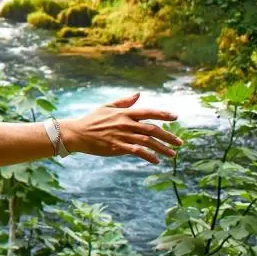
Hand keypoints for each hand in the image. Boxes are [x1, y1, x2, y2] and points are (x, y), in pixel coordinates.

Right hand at [61, 93, 181, 163]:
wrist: (77, 133)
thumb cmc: (92, 120)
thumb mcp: (107, 107)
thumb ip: (124, 102)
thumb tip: (138, 94)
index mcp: (125, 113)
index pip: (149, 112)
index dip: (163, 114)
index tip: (175, 118)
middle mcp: (126, 124)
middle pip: (153, 129)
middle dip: (168, 136)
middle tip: (179, 143)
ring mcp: (122, 136)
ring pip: (148, 142)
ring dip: (162, 148)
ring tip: (172, 154)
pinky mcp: (117, 147)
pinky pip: (137, 152)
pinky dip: (148, 156)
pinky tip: (156, 160)